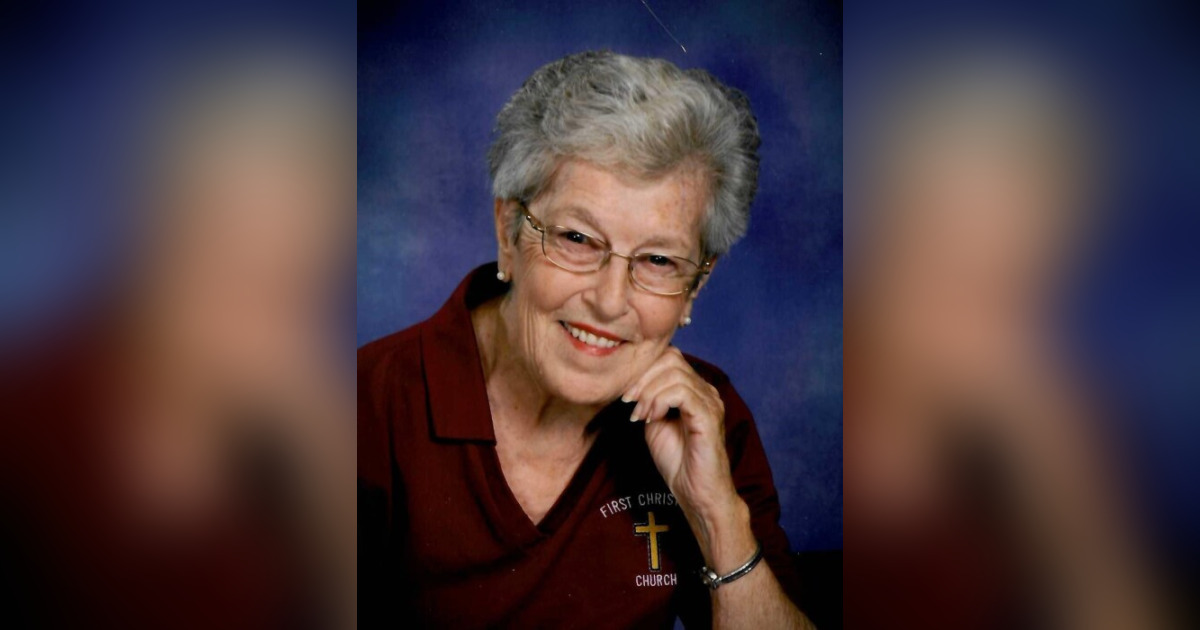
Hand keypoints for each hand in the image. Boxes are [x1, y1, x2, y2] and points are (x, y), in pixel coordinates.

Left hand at [623, 347, 749, 563]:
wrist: (696, 493)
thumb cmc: (678, 462)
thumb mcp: (655, 423)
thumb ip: (648, 399)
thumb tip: (632, 383)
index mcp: (694, 390)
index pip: (668, 357)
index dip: (642, 370)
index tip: (625, 395)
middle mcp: (706, 390)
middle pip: (670, 358)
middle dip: (642, 378)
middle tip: (629, 402)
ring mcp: (710, 401)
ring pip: (674, 373)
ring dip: (648, 392)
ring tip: (640, 415)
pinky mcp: (708, 416)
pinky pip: (682, 392)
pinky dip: (659, 401)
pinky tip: (652, 418)